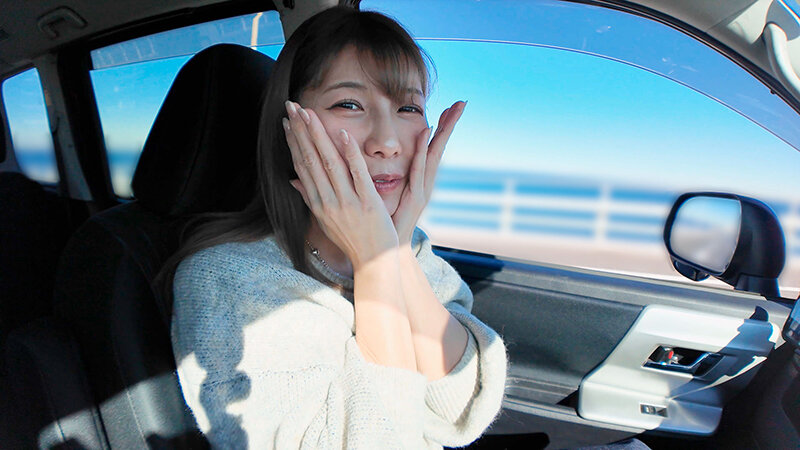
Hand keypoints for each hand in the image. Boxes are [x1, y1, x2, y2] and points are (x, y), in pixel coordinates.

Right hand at [283, 101, 398, 267]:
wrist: (373, 262)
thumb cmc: (351, 240)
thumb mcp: (326, 220)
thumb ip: (310, 197)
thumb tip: (292, 180)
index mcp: (317, 203)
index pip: (301, 165)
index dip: (294, 141)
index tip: (287, 121)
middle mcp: (328, 200)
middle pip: (311, 159)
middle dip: (301, 131)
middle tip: (292, 106)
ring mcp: (347, 201)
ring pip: (329, 163)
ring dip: (318, 136)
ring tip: (309, 113)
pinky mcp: (367, 202)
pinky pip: (357, 174)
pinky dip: (350, 153)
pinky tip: (343, 133)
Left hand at [392, 101, 466, 244]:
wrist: (387, 250)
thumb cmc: (385, 222)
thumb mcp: (386, 192)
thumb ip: (387, 175)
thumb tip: (381, 159)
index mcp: (419, 179)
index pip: (431, 148)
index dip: (441, 128)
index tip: (449, 107)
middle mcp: (425, 182)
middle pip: (439, 148)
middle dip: (450, 125)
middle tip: (462, 103)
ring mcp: (422, 189)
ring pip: (434, 155)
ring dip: (443, 133)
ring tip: (452, 112)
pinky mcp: (415, 198)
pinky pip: (419, 169)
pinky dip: (422, 151)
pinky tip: (425, 134)